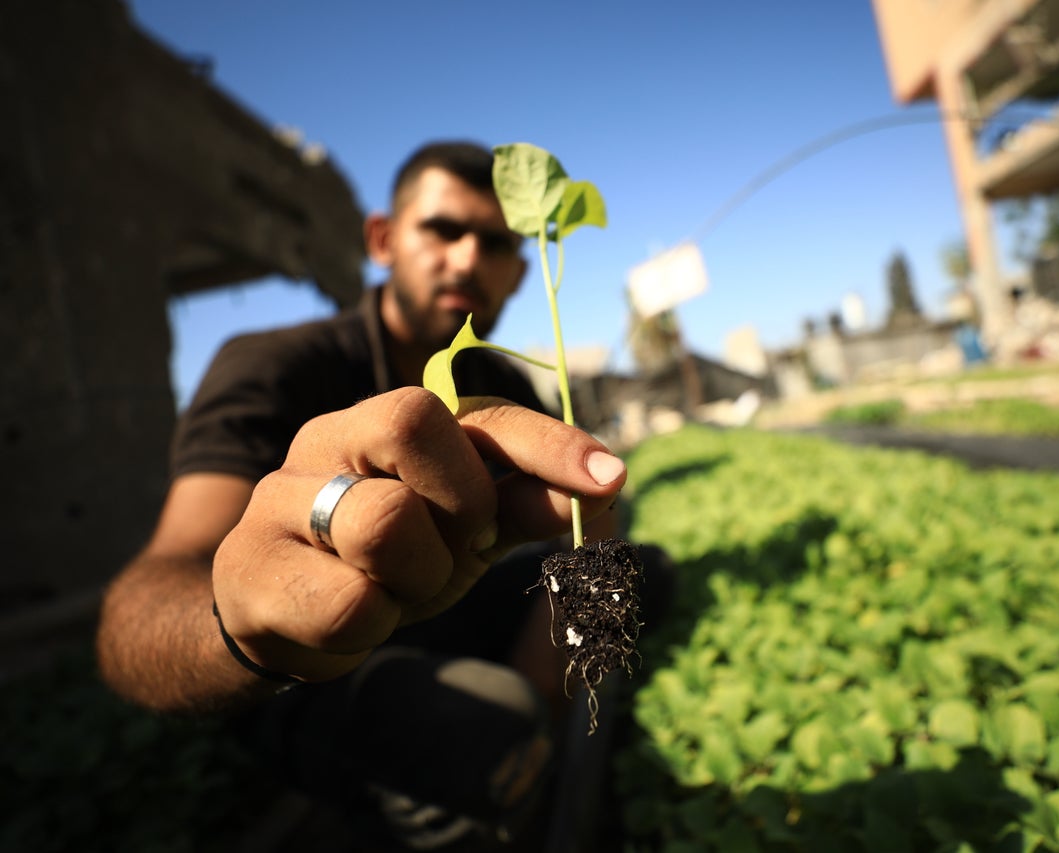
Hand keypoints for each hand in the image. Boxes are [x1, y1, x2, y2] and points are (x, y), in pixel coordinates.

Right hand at [210, 388, 625, 681]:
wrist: (275, 619)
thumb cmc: (385, 561)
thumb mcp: (464, 529)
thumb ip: (525, 502)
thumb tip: (603, 487)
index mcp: (380, 422)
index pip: (474, 412)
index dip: (547, 443)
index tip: (610, 478)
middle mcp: (324, 442)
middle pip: (413, 425)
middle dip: (463, 501)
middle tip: (458, 544)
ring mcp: (277, 502)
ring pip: (385, 524)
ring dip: (419, 578)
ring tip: (394, 588)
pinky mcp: (250, 574)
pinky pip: (351, 605)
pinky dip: (374, 627)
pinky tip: (351, 622)